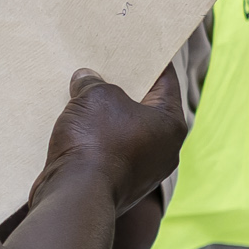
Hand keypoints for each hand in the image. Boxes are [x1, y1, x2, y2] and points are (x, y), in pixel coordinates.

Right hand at [45, 67, 187, 211]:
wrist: (77, 196)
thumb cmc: (95, 143)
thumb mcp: (94, 97)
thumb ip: (94, 83)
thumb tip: (86, 79)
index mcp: (171, 123)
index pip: (165, 82)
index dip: (149, 63)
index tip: (136, 52)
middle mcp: (166, 149)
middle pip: (146, 110)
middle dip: (123, 94)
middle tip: (102, 77)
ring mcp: (146, 172)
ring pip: (128, 135)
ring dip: (107, 122)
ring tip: (82, 106)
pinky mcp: (123, 187)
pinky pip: (113, 157)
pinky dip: (98, 145)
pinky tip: (77, 137)